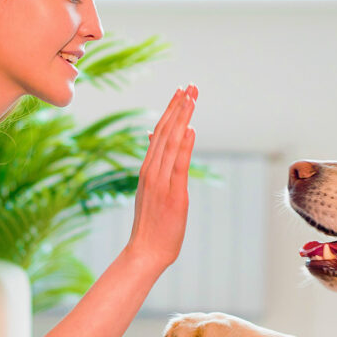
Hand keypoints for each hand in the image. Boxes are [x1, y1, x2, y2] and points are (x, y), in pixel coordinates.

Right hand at [124, 85, 196, 274]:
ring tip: (191, 97)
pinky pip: (178, 165)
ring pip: (170, 142)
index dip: (170, 111)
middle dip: (177, 107)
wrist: (145, 250)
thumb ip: (155, 167)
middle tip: (189, 86)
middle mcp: (151, 171)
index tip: (181, 93)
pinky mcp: (172, 193)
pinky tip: (190, 129)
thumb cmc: (152, 225)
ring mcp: (160, 181)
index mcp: (147, 169)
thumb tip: (155, 142)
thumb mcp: (152, 191)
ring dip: (182, 118)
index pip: (159, 133)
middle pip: (164, 131)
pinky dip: (184, 145)